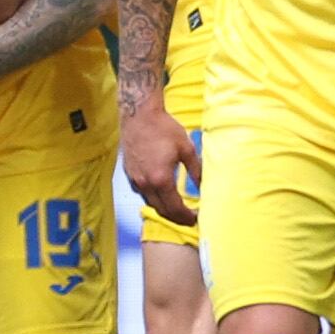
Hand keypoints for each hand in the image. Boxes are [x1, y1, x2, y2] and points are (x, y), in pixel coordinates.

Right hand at [121, 95, 199, 227]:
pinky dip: (153, 197)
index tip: (196, 218)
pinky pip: (142, 192)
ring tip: (176, 206)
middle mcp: (145, 183)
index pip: (174, 208)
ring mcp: (135, 179)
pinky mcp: (129, 173)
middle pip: (161, 210)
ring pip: (150, 203)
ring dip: (164, 208)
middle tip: (189, 217)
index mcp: (161, 179)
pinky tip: (161, 191)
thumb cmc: (164, 128)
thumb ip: (196, 171)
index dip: (186, 217)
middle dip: (176, 217)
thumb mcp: (186, 149)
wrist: (138, 115)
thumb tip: (205, 186)